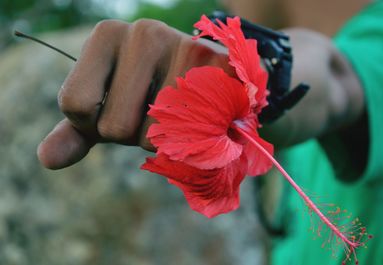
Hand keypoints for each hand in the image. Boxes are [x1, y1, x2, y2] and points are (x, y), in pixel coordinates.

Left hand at [37, 19, 232, 168]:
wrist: (207, 80)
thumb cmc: (150, 94)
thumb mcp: (107, 108)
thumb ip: (76, 131)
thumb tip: (47, 160)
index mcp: (106, 35)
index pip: (76, 105)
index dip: (94, 125)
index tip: (117, 110)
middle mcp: (143, 33)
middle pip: (114, 127)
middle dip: (133, 134)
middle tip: (155, 114)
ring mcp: (184, 47)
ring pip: (154, 137)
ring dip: (165, 141)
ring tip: (182, 115)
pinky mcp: (219, 69)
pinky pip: (190, 134)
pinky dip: (194, 140)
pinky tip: (205, 119)